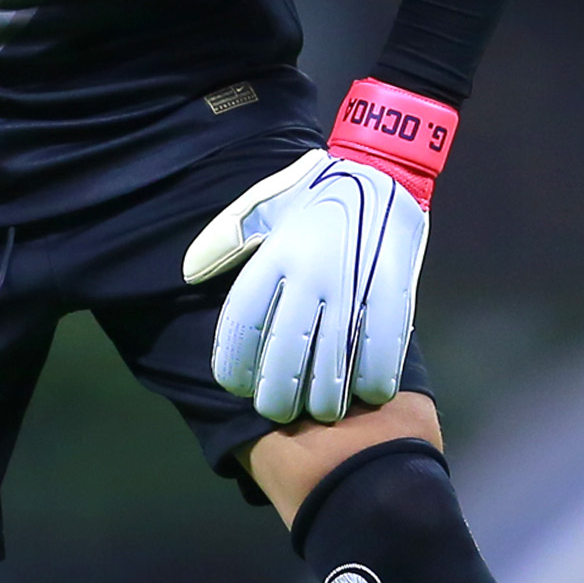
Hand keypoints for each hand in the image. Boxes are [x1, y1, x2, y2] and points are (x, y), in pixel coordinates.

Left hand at [186, 87, 452, 425]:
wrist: (382, 173)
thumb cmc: (313, 198)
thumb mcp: (261, 209)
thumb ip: (224, 241)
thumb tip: (189, 271)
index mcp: (274, 258)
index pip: (241, 330)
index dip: (236, 370)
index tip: (240, 386)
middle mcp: (309, 276)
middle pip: (283, 363)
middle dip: (277, 400)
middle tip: (280, 409)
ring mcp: (353, 288)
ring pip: (331, 372)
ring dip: (324, 403)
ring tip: (322, 408)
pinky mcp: (394, 295)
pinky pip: (381, 358)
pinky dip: (373, 385)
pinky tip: (368, 389)